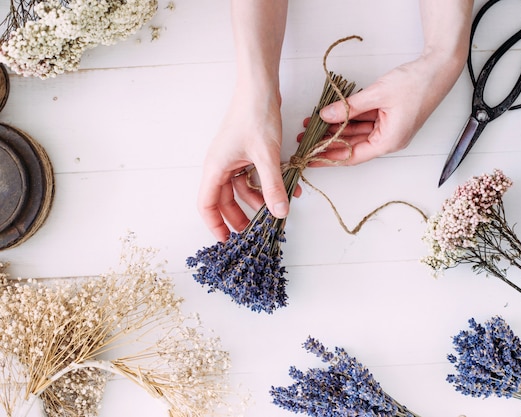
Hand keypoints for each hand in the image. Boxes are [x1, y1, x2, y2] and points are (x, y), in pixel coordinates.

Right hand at [197, 87, 288, 241]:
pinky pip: (252, 176)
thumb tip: (279, 212)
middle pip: (224, 200)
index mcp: (215, 168)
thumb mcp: (266, 155)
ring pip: (241, 189)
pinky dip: (266, 184)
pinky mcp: (245, 152)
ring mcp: (232, 159)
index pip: (206, 205)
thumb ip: (272, 186)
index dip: (214, 225)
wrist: (260, 88)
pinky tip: (287, 189)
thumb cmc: (255, 116)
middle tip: (255, 231)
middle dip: (239, 217)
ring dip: (258, 200)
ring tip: (277, 209)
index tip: (226, 241)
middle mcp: (220, 165)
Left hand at [307, 52, 465, 164]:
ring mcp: (389, 129)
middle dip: (328, 142)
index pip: (353, 156)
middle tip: (306, 139)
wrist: (438, 69)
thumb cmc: (416, 84)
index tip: (311, 158)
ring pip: (356, 133)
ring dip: (336, 129)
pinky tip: (330, 115)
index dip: (329, 157)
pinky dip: (348, 119)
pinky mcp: (388, 117)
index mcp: (389, 141)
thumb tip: (326, 115)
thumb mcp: (378, 94)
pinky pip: (363, 122)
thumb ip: (350, 107)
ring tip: (313, 125)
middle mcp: (388, 139)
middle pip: (352, 146)